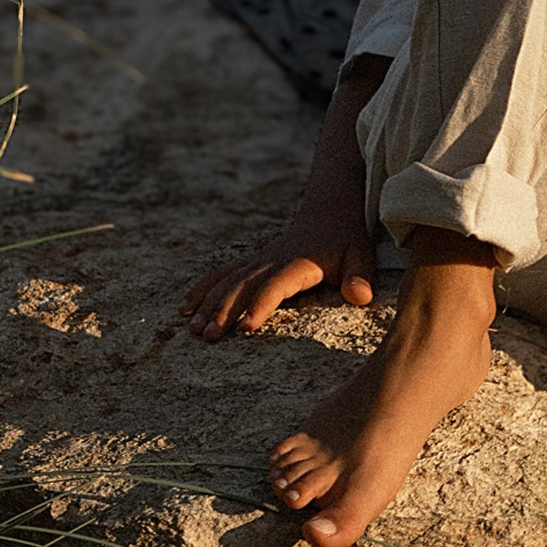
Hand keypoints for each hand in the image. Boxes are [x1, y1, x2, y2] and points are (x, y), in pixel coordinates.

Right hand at [183, 204, 375, 336]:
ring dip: (209, 303)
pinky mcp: (251, 263)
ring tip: (193, 329)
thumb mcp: (361, 256)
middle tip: (209, 335)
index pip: (276, 286)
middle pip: (244, 285)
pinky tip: (185, 308)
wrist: (329, 210)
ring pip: (228, 281)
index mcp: (299, 263)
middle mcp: (273, 260)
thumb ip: (360, 277)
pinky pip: (222, 274)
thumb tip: (360, 297)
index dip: (261, 305)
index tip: (246, 327)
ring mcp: (258, 260)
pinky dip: (202, 289)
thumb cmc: (347, 240)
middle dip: (224, 310)